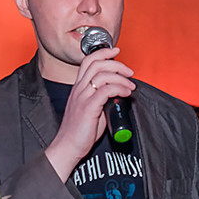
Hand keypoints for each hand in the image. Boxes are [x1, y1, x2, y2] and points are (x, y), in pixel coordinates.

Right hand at [45, 48, 134, 179]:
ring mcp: (82, 97)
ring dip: (121, 78)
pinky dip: (119, 89)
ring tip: (131, 87)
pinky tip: (126, 94)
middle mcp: (79, 89)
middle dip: (116, 64)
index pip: (88, 61)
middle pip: (97, 64)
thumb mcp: (91, 109)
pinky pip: (106, 90)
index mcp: (78, 88)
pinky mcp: (88, 107)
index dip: (103, 53)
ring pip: (102, 75)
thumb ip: (101, 98)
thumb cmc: (80, 131)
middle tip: (129, 72)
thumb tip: (118, 94)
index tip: (116, 51)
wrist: (68, 147)